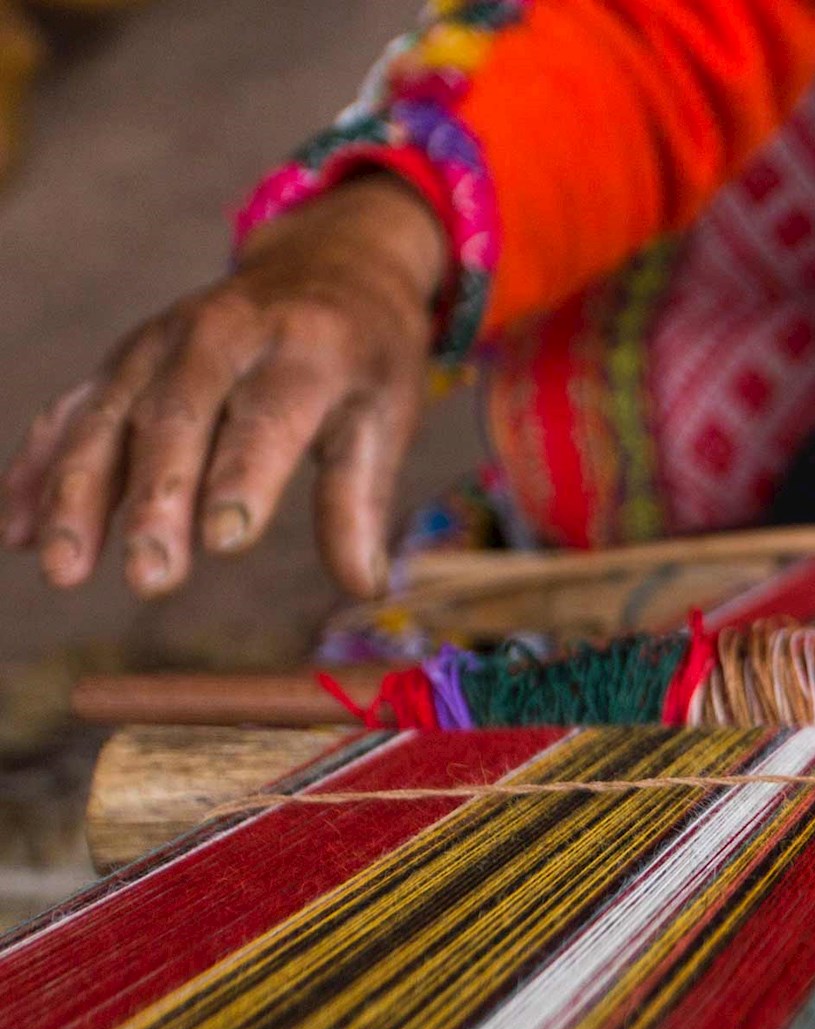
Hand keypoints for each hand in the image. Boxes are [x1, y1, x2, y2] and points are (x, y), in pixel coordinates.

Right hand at [2, 175, 449, 597]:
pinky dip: (41, 469)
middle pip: (177, 419)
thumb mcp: (387, 415)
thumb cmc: (364, 357)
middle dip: (158, 502)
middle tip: (150, 578)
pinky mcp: (124, 358)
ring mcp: (161, 343)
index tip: (224, 542)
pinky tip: (16, 530)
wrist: (326, 264)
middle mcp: (222, 336)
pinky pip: (72, 413)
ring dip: (80, 495)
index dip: (244, 477)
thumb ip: (362, 499)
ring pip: (110, 418)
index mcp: (304, 349)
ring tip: (65, 569)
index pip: (268, 418)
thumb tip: (365, 586)